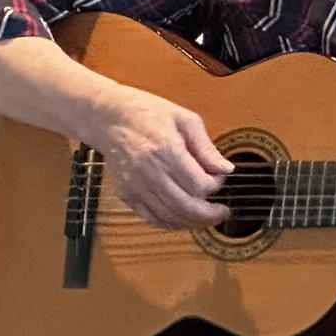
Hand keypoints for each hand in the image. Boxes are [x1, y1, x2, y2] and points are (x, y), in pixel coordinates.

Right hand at [86, 85, 232, 227]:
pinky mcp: (127, 194)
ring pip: (170, 217)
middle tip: (222, 212)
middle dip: (210, 214)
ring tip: (207, 217)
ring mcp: (136, 186)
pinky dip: (171, 223)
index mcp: (167, 150)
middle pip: (187, 207)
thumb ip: (206, 147)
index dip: (216, 185)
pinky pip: (152, 218)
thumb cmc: (147, 113)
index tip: (219, 176)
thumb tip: (226, 169)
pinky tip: (184, 218)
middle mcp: (150, 172)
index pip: (200, 185)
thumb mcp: (185, 119)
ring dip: (193, 222)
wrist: (109, 117)